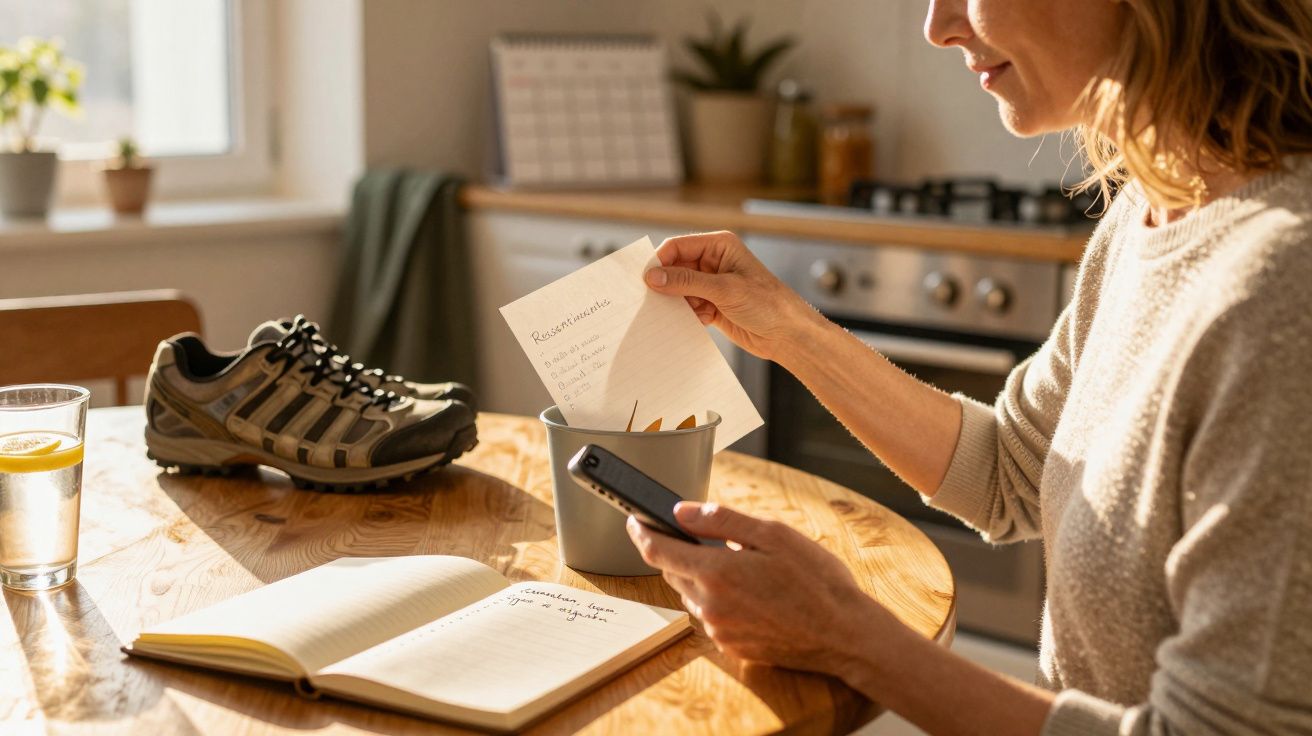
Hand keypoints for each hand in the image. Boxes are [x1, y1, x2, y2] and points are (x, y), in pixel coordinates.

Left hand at [626, 501, 899, 676]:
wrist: (845, 634)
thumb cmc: (816, 581)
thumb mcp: (773, 535)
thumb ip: (720, 520)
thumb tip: (680, 511)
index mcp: (716, 573)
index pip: (658, 551)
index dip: (641, 532)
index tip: (634, 519)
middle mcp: (710, 605)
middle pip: (673, 572)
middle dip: (678, 551)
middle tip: (698, 535)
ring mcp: (720, 630)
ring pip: (692, 595)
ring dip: (700, 576)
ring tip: (735, 563)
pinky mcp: (732, 646)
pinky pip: (711, 616)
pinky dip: (718, 599)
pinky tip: (749, 591)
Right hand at [645, 231, 821, 361]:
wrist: (788, 335)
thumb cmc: (768, 304)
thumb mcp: (724, 290)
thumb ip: (687, 282)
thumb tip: (654, 276)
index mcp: (720, 246)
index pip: (678, 246)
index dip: (660, 261)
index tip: (646, 281)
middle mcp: (714, 262)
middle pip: (675, 268)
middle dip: (666, 285)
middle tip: (655, 301)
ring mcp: (712, 284)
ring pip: (679, 290)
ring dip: (677, 303)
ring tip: (683, 313)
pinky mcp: (712, 305)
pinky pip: (688, 307)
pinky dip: (688, 315)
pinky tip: (700, 321)